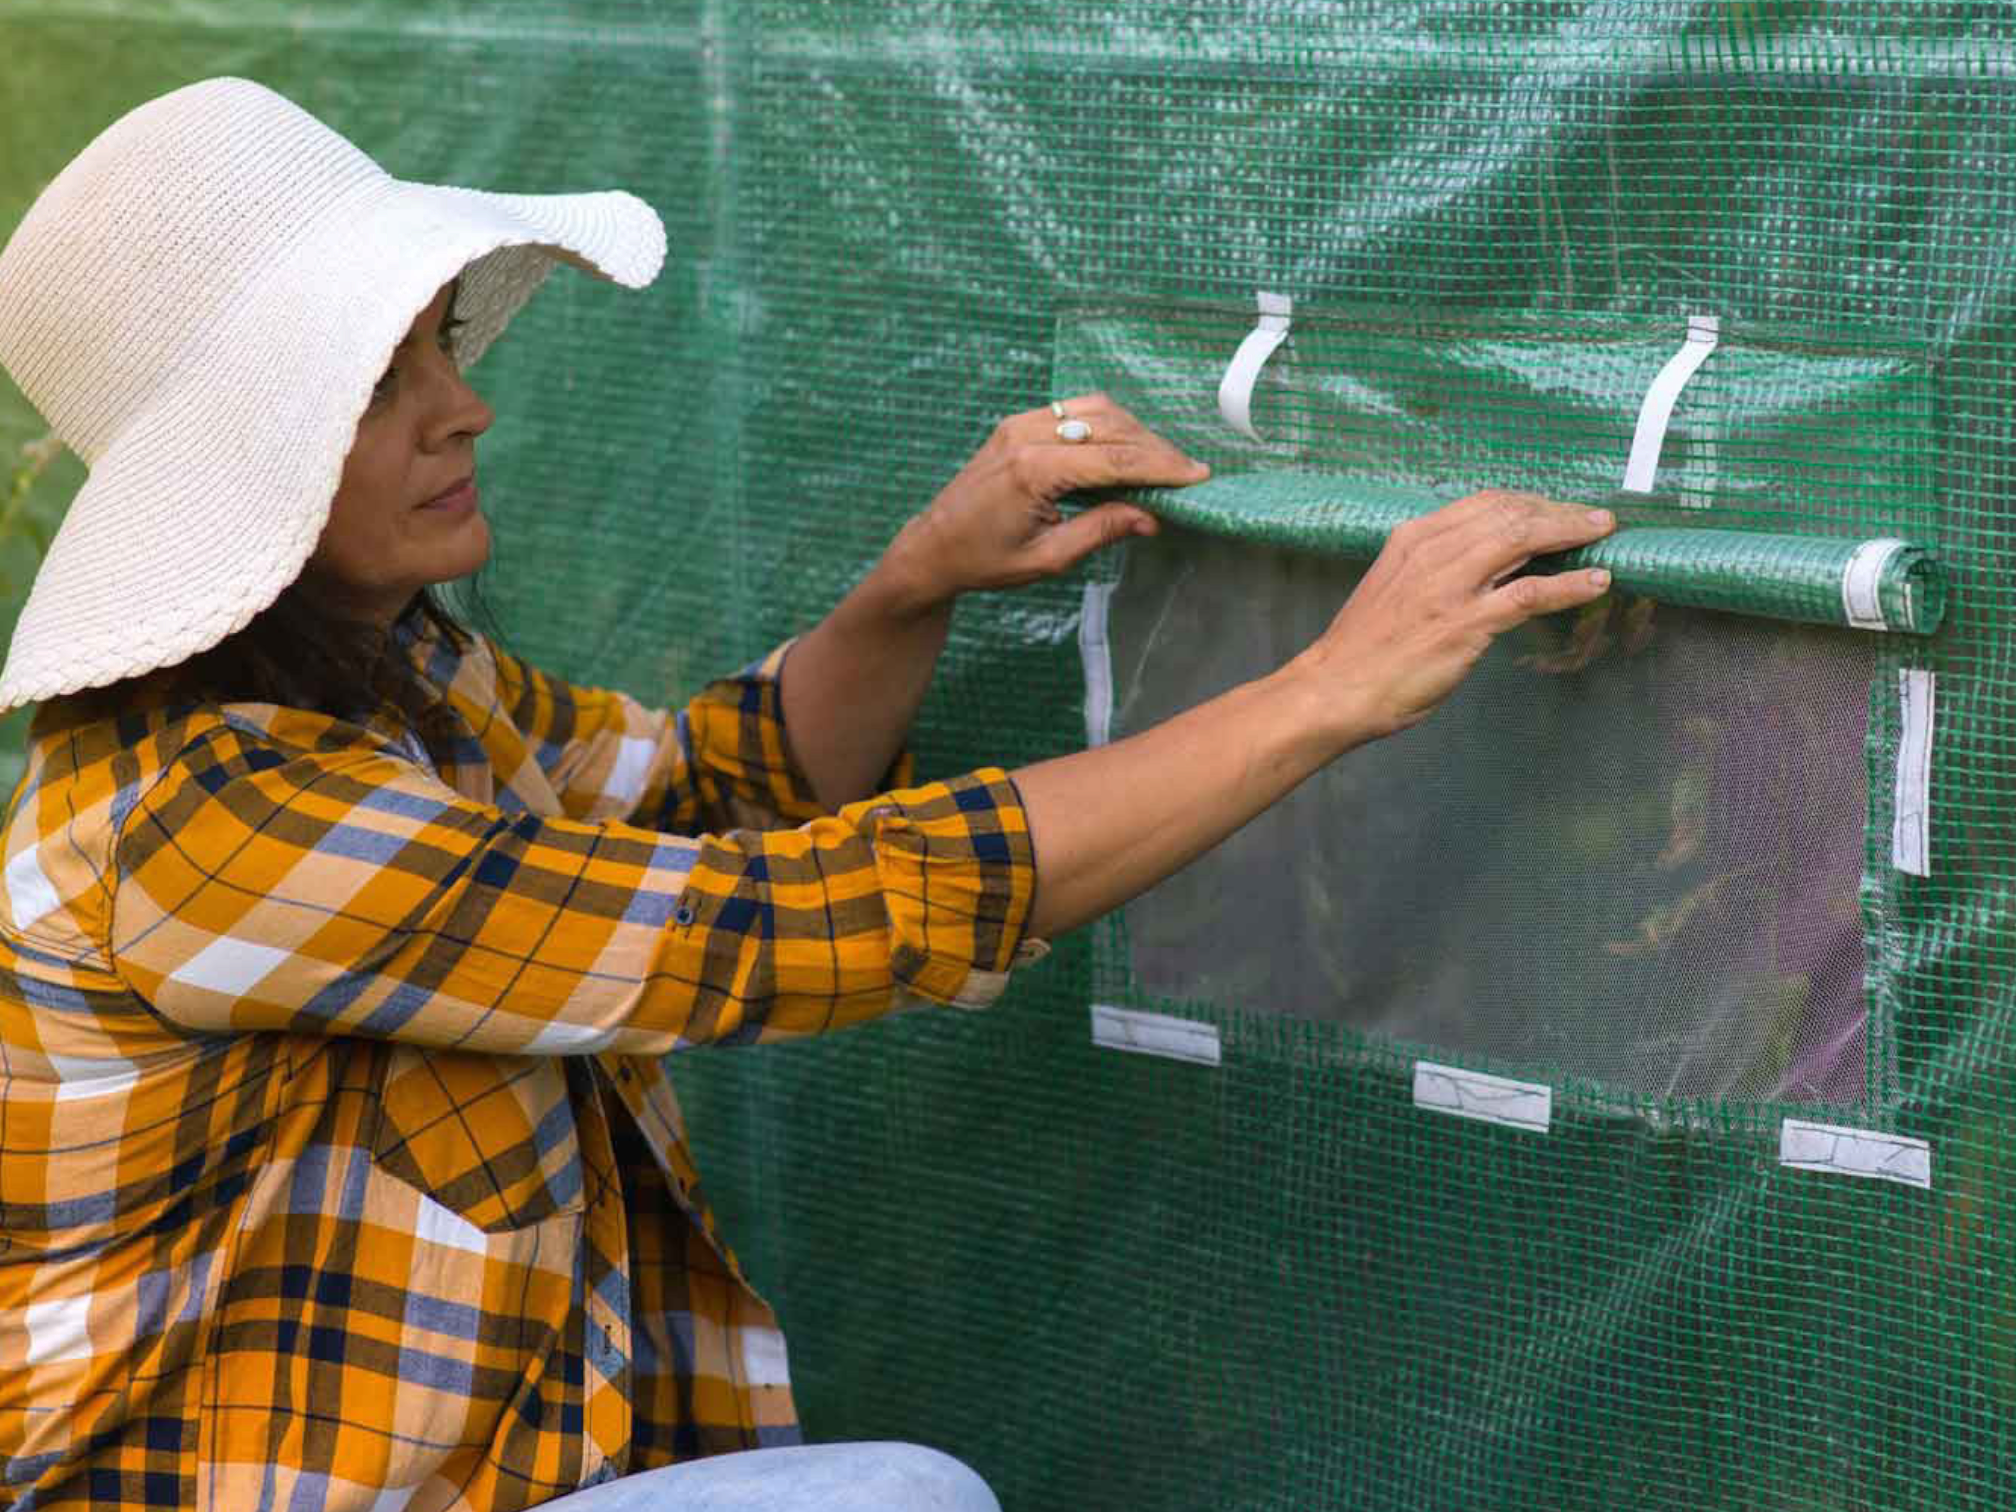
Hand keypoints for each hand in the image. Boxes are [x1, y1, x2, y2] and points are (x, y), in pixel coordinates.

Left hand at [878, 392, 1208, 611]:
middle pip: (1110, 427)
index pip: (1113, 459)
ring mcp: (1019, 423)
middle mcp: (1025, 436)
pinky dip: (1107, 423)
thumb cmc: (985, 561)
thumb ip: (1100, 532)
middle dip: (1155, 449)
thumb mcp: (1047, 558)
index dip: (1160, 467)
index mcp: (1032, 471)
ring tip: (1160, 463)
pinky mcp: (1017, 422)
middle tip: (1187, 473)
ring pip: (1095, 409)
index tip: (1197, 476)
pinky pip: (1073, 409)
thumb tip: (1152, 518)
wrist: (933, 546)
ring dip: (1134, 431)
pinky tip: (1125, 447)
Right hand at [1288, 489, 1616, 744]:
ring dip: (1571, 533)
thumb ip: (1433, 569)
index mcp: (1414, 538)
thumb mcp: (1394, 587)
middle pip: (1511, 512)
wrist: (1335, 689)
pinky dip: (1570, 585)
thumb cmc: (1364, 648)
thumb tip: (1481, 565)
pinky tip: (1597, 581)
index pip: (1485, 503)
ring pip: (1524, 539)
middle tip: (1594, 519)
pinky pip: (1531, 594)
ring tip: (1604, 535)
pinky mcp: (1465, 623)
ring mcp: (1450, 586)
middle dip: (1559, 512)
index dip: (1530, 502)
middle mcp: (1433, 552)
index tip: (1557, 509)